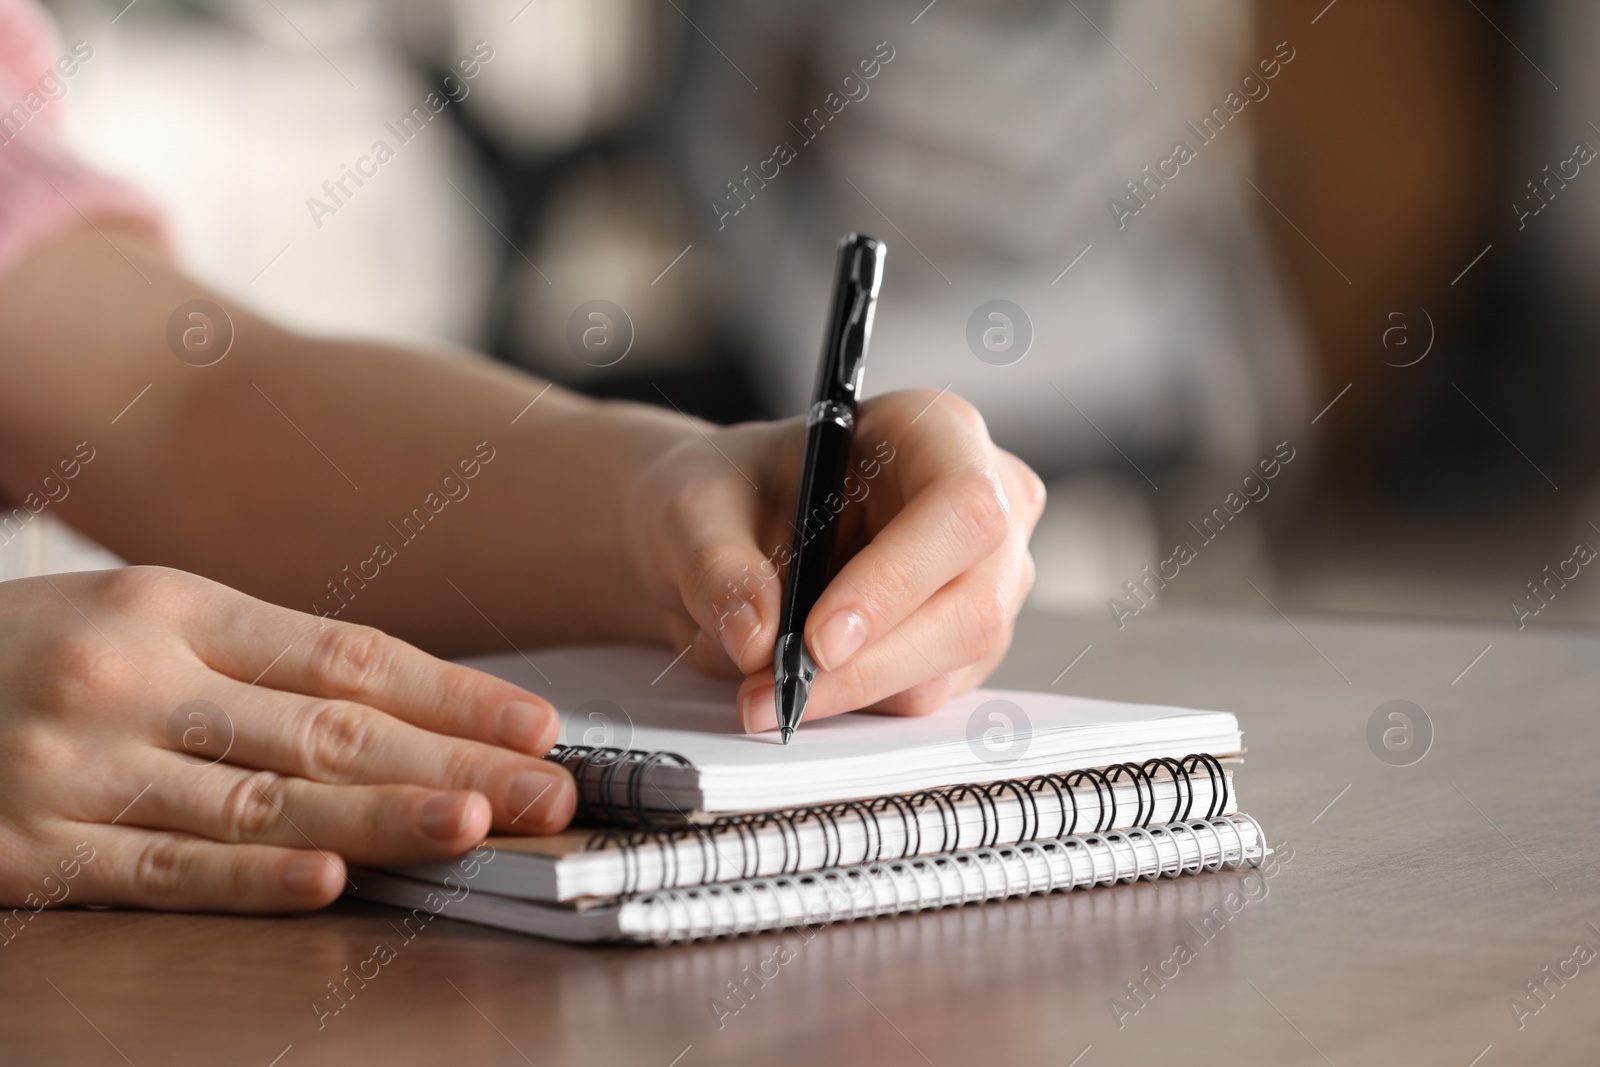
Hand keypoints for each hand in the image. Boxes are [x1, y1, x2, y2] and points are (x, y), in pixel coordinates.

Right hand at [0, 567, 573, 913]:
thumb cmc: (19, 653)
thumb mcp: (133, 618)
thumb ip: (251, 659)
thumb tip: (396, 708)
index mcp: (171, 605)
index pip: (346, 653)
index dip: (452, 693)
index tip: (534, 725)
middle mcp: (132, 676)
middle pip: (325, 727)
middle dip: (449, 761)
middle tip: (542, 789)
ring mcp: (79, 765)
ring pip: (261, 802)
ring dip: (378, 820)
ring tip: (473, 826)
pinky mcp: (32, 851)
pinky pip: (162, 869)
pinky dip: (249, 881)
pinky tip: (328, 884)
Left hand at [625, 389, 1044, 729]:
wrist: (728, 530)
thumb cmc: (732, 493)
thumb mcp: (696, 509)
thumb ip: (718, 567)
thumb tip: (754, 638)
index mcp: (935, 432)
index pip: (960, 506)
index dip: (897, 578)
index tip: (818, 638)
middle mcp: (985, 504)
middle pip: (971, 604)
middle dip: (868, 664)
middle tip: (776, 693)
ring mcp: (986, 579)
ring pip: (950, 663)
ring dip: (852, 692)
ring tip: (761, 692)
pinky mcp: (963, 643)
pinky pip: (925, 692)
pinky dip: (856, 703)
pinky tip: (796, 684)